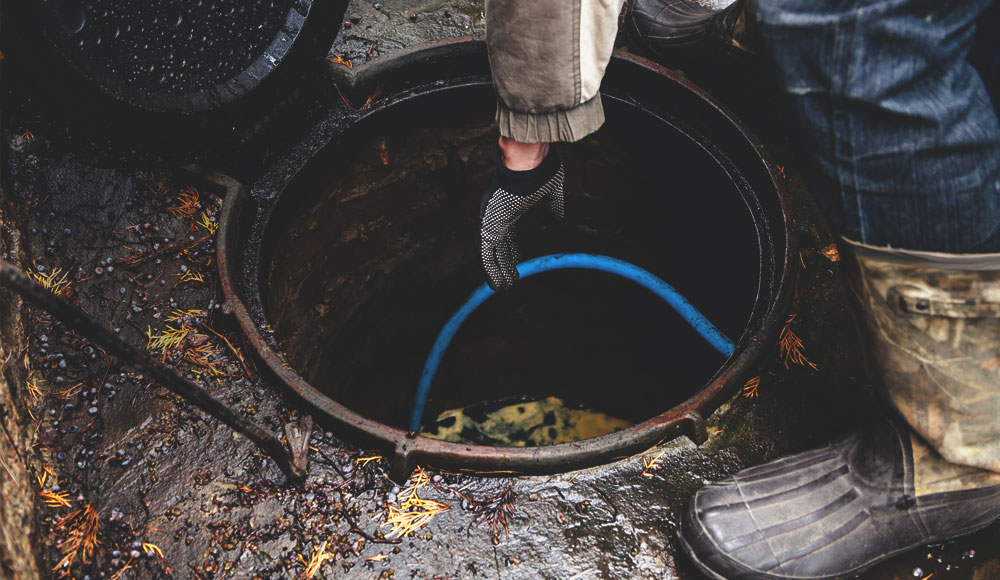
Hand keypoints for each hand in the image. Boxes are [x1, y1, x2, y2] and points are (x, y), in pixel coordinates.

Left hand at [479, 151, 564, 289]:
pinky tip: (497, 285)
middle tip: (510, 278)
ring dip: (498, 271)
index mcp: (509, 206)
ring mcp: (491, 221)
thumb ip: (553, 206)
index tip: (517, 260)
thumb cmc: (538, 171)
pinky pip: (487, 254)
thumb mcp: (551, 192)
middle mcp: (497, 215)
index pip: (509, 233)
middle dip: (505, 263)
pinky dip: (491, 270)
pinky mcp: (489, 227)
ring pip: (492, 253)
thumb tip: (557, 220)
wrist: (527, 163)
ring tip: (504, 287)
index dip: (513, 248)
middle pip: (500, 245)